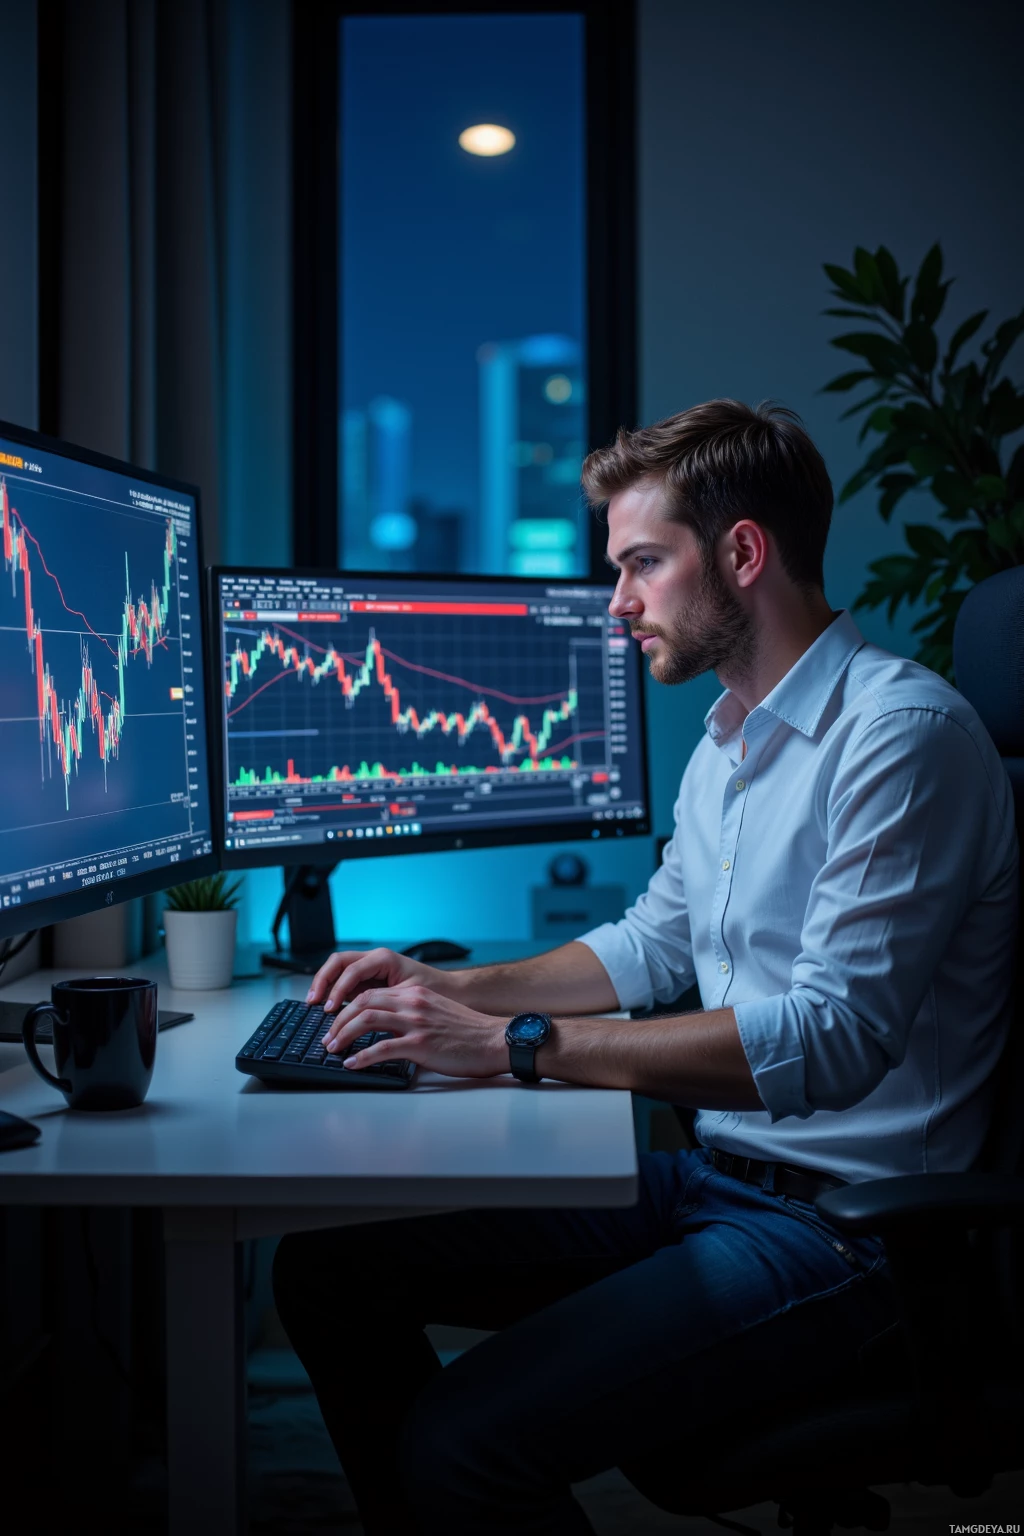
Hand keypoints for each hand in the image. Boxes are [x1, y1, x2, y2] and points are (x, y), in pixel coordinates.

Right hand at [306, 947, 446, 1012]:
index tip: (330, 1008)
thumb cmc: (439, 993)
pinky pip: (346, 983)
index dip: (337, 989)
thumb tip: (363, 1015)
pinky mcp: (371, 982)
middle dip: (322, 981)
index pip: (351, 969)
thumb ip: (386, 1003)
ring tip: (315, 1005)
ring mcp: (371, 970)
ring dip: (325, 986)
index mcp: (384, 959)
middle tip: (313, 1002)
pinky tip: (329, 1009)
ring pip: (339, 971)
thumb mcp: (410, 997)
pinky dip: (335, 993)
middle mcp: (375, 961)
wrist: (456, 993)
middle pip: (338, 963)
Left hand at [321, 980, 508, 1079]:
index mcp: (415, 995)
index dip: (347, 1005)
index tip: (336, 1020)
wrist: (495, 1040)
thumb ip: (412, 1014)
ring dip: (343, 1034)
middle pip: (362, 1002)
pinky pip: (382, 1049)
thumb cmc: (469, 1032)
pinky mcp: (420, 1044)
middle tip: (327, 1036)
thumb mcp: (436, 1012)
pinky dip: (362, 1056)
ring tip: (333, 1048)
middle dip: (338, 1019)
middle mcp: (412, 1003)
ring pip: (366, 1020)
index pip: (371, 992)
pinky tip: (352, 1063)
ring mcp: (416, 1022)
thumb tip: (387, 1028)